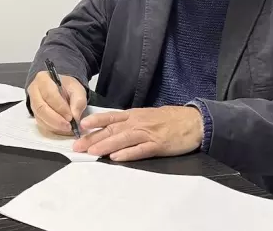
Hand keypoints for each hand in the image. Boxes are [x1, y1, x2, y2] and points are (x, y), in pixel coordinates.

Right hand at [27, 70, 86, 135]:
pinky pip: (41, 123)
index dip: (60, 107)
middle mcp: (34, 91)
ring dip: (54, 126)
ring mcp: (32, 103)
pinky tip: (62, 129)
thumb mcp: (77, 89)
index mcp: (43, 79)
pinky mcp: (34, 113)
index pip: (49, 95)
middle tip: (68, 126)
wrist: (61, 88)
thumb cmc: (67, 87)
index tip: (71, 116)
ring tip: (67, 128)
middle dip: (56, 119)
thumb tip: (75, 118)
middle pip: (41, 108)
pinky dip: (52, 128)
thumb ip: (78, 101)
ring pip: (40, 117)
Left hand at [73, 106, 202, 160]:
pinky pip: (140, 150)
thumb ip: (130, 123)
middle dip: (93, 138)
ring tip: (92, 152)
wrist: (195, 122)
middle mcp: (138, 123)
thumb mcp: (147, 116)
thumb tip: (112, 130)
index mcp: (134, 115)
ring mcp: (148, 134)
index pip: (110, 118)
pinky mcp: (158, 145)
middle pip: (111, 130)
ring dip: (106, 145)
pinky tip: (116, 157)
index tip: (80, 127)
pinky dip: (127, 154)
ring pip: (122, 139)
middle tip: (77, 147)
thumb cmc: (171, 120)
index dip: (95, 121)